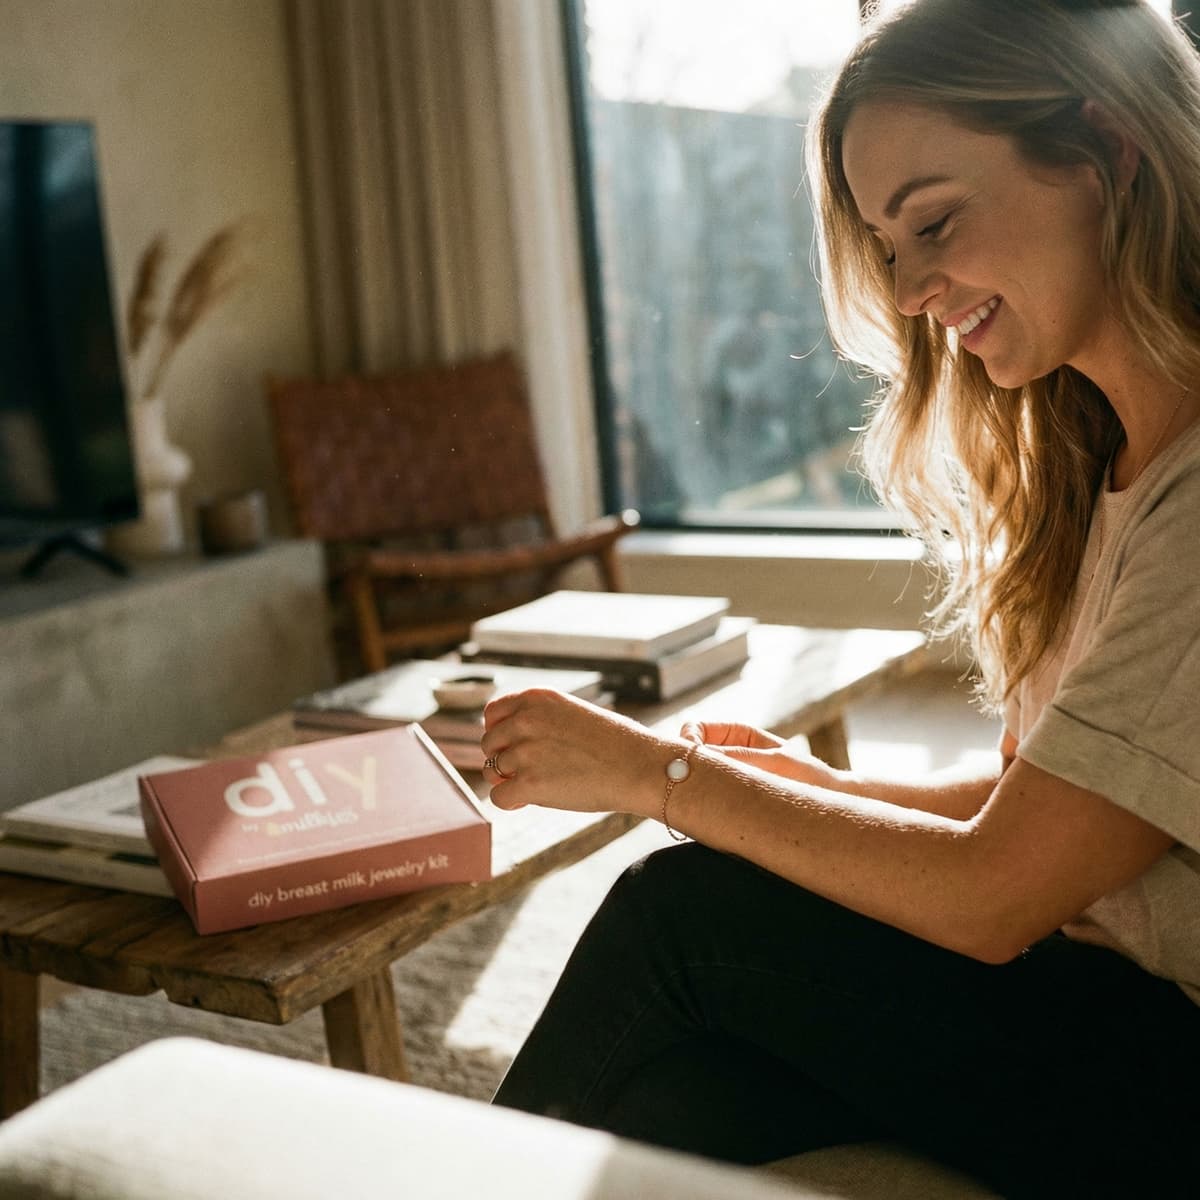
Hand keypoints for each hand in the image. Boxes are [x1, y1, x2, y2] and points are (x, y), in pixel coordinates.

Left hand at [480, 688, 684, 816]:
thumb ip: (538, 722)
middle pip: (488, 744)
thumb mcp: (571, 714)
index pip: (492, 713)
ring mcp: (525, 751)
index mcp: (536, 698)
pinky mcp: (529, 783)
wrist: (640, 766)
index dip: (500, 733)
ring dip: (512, 781)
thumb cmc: (613, 744)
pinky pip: (498, 797)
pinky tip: (530, 800)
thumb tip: (503, 750)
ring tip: (543, 783)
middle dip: (504, 759)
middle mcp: (525, 720)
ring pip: (492, 771)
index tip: (515, 746)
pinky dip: (512, 802)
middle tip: (531, 771)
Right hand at [682, 721, 837, 787]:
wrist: (827, 801)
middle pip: (688, 752)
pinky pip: (703, 796)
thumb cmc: (805, 775)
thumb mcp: (772, 761)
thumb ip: (737, 756)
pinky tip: (706, 809)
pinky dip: (699, 800)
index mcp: (736, 732)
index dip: (686, 740)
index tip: (692, 757)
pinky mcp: (726, 798)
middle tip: (685, 781)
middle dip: (683, 764)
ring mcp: (725, 775)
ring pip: (693, 776)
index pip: (695, 728)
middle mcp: (727, 751)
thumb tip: (700, 753)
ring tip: (698, 797)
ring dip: (692, 784)